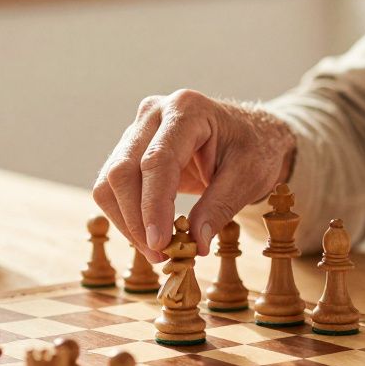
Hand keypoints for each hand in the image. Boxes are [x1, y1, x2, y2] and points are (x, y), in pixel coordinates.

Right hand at [93, 90, 294, 260]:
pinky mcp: (130, 150)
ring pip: (110, 182)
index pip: (157, 161)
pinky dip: (126, 217)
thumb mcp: (248, 177)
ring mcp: (138, 129)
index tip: (159, 244)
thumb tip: (195, 245)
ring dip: (127, 223)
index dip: (153, 206)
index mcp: (187, 109)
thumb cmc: (254, 150)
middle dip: (135, 219)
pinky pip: (113, 188)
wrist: (251, 136)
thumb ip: (220, 207)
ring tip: (157, 252)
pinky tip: (149, 237)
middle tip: (160, 256)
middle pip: (123, 170)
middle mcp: (154, 113)